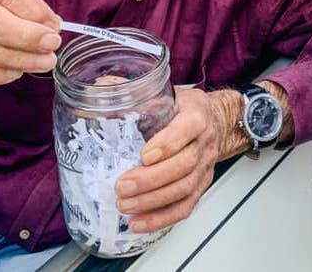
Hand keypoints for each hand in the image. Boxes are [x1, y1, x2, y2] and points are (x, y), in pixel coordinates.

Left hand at [115, 86, 219, 233]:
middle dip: (151, 179)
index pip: (189, 127)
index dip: (168, 143)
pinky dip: (162, 218)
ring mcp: (206, 164)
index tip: (143, 154)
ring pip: (185, 188)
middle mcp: (206, 139)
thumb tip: (100, 88)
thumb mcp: (164, 91)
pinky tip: (139, 223)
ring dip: (153, 201)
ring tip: (124, 205)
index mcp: (197, 112)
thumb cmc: (182, 106)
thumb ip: (135, 91)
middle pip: (185, 164)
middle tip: (122, 186)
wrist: (212, 118)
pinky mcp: (202, 184)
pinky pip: (186, 206)